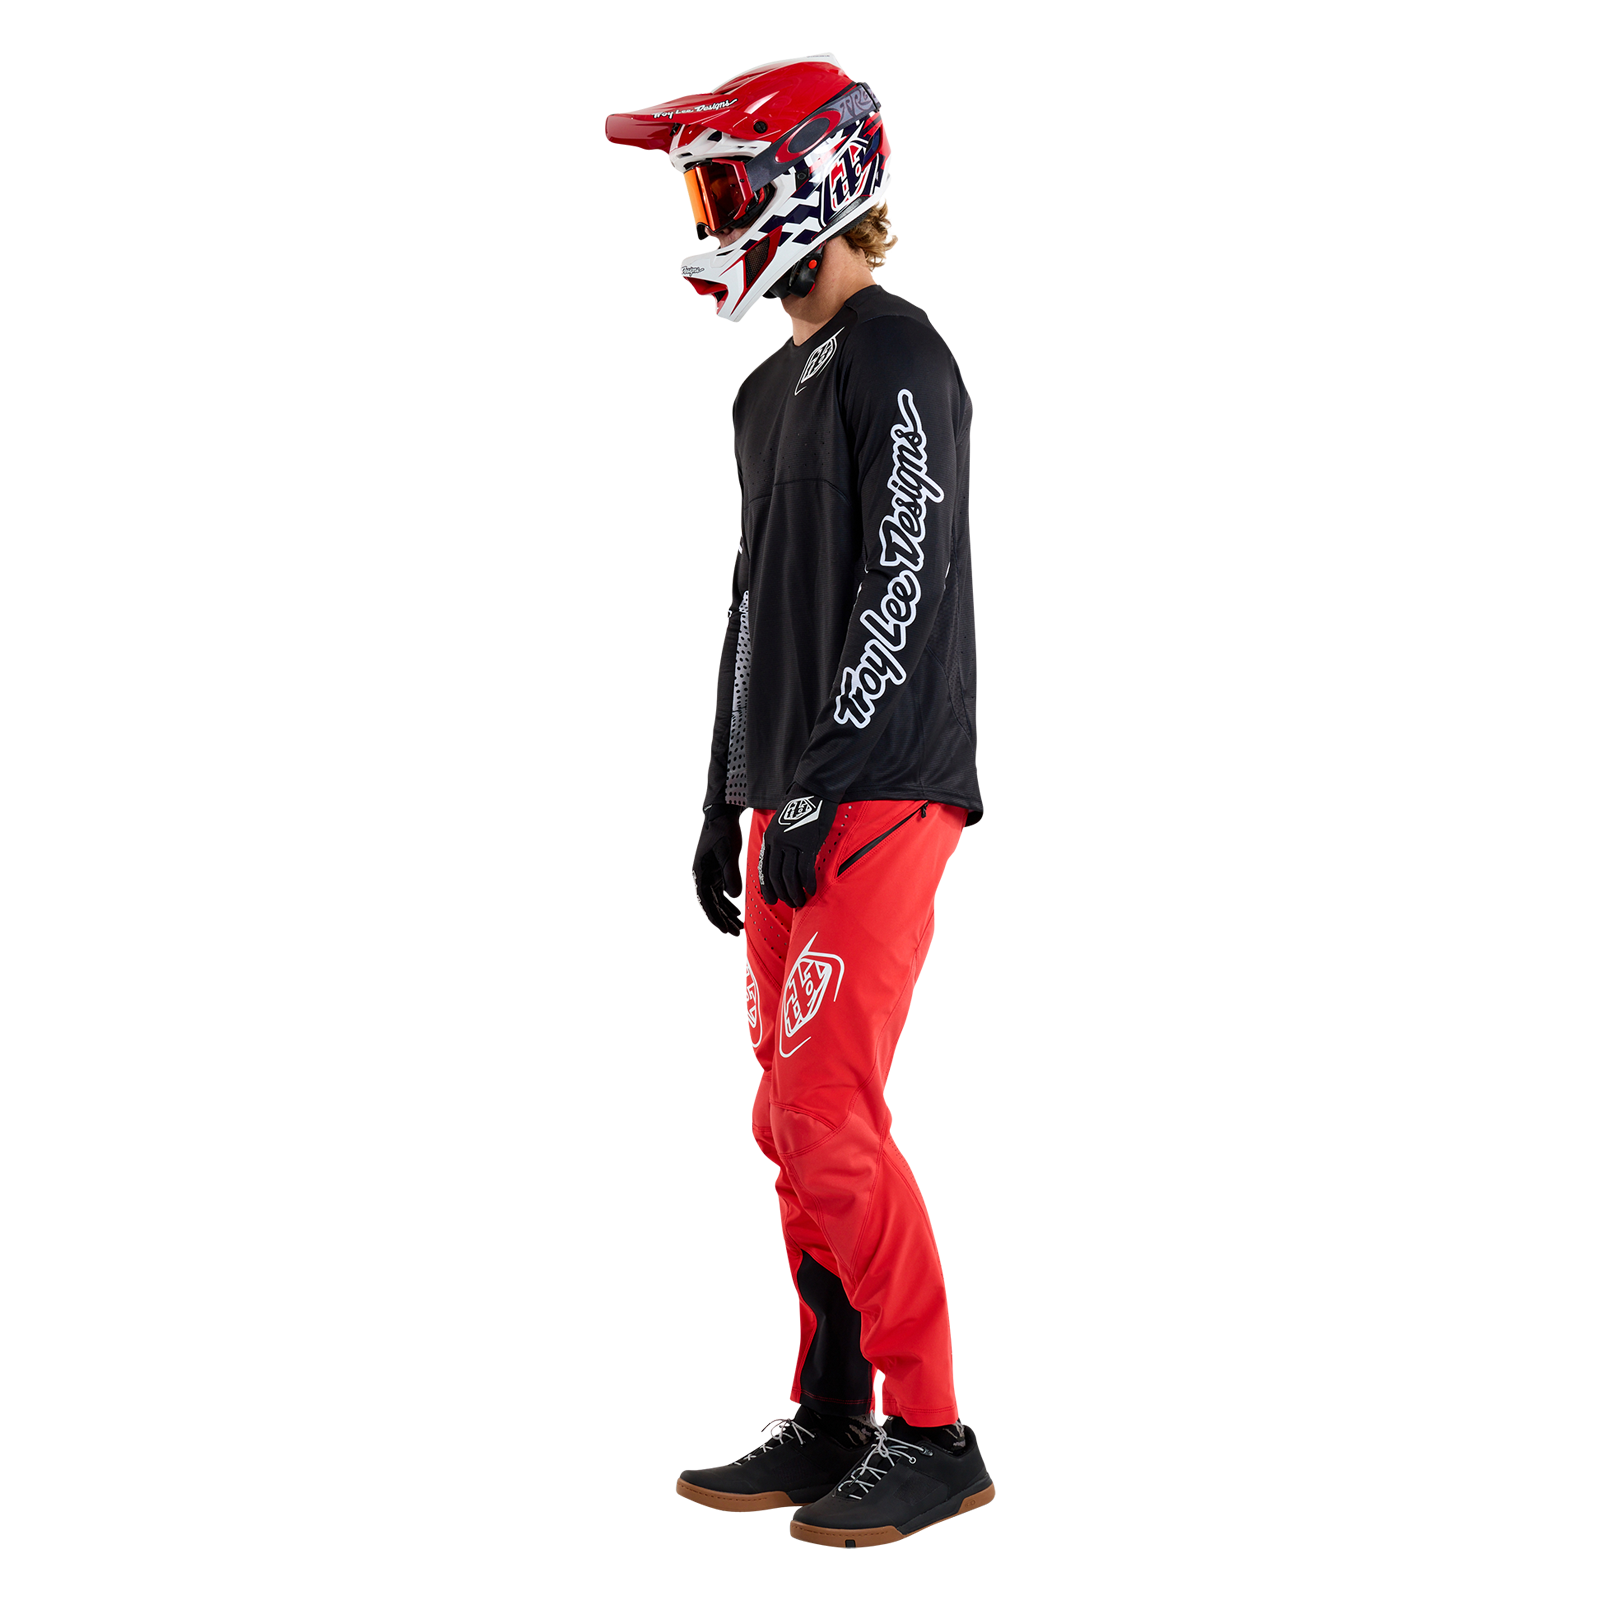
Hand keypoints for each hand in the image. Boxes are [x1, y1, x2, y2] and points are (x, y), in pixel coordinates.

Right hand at [693, 803, 744, 936]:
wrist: (721, 814)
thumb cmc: (723, 832)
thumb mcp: (729, 854)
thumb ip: (732, 876)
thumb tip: (736, 899)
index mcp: (702, 873)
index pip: (707, 902)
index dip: (716, 917)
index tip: (726, 929)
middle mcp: (704, 875)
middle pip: (713, 903)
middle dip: (723, 918)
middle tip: (736, 931)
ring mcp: (711, 871)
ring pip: (718, 897)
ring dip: (728, 910)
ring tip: (739, 923)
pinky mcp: (718, 867)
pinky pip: (723, 888)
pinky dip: (730, 899)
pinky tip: (739, 906)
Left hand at [758, 792, 838, 909]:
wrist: (813, 789)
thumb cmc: (801, 804)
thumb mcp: (782, 822)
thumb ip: (780, 839)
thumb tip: (783, 856)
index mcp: (770, 838)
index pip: (765, 868)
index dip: (767, 886)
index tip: (772, 898)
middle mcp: (777, 843)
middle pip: (775, 876)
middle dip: (781, 893)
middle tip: (790, 903)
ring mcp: (791, 844)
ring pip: (789, 876)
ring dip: (794, 892)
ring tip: (800, 901)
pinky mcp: (807, 844)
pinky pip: (805, 869)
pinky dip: (807, 882)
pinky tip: (812, 890)